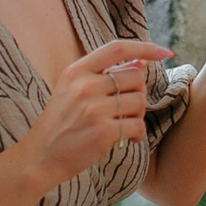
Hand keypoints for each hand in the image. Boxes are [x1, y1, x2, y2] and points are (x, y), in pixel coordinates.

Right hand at [22, 37, 175, 184]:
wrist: (40, 157)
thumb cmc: (61, 123)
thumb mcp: (73, 90)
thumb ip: (104, 74)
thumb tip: (142, 61)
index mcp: (76, 71)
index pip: (117, 48)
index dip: (145, 47)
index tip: (165, 52)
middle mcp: (85, 86)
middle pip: (136, 77)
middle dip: (138, 92)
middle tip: (126, 109)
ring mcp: (94, 109)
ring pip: (140, 102)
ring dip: (138, 115)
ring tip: (122, 125)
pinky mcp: (103, 132)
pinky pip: (138, 126)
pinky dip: (137, 135)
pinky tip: (125, 139)